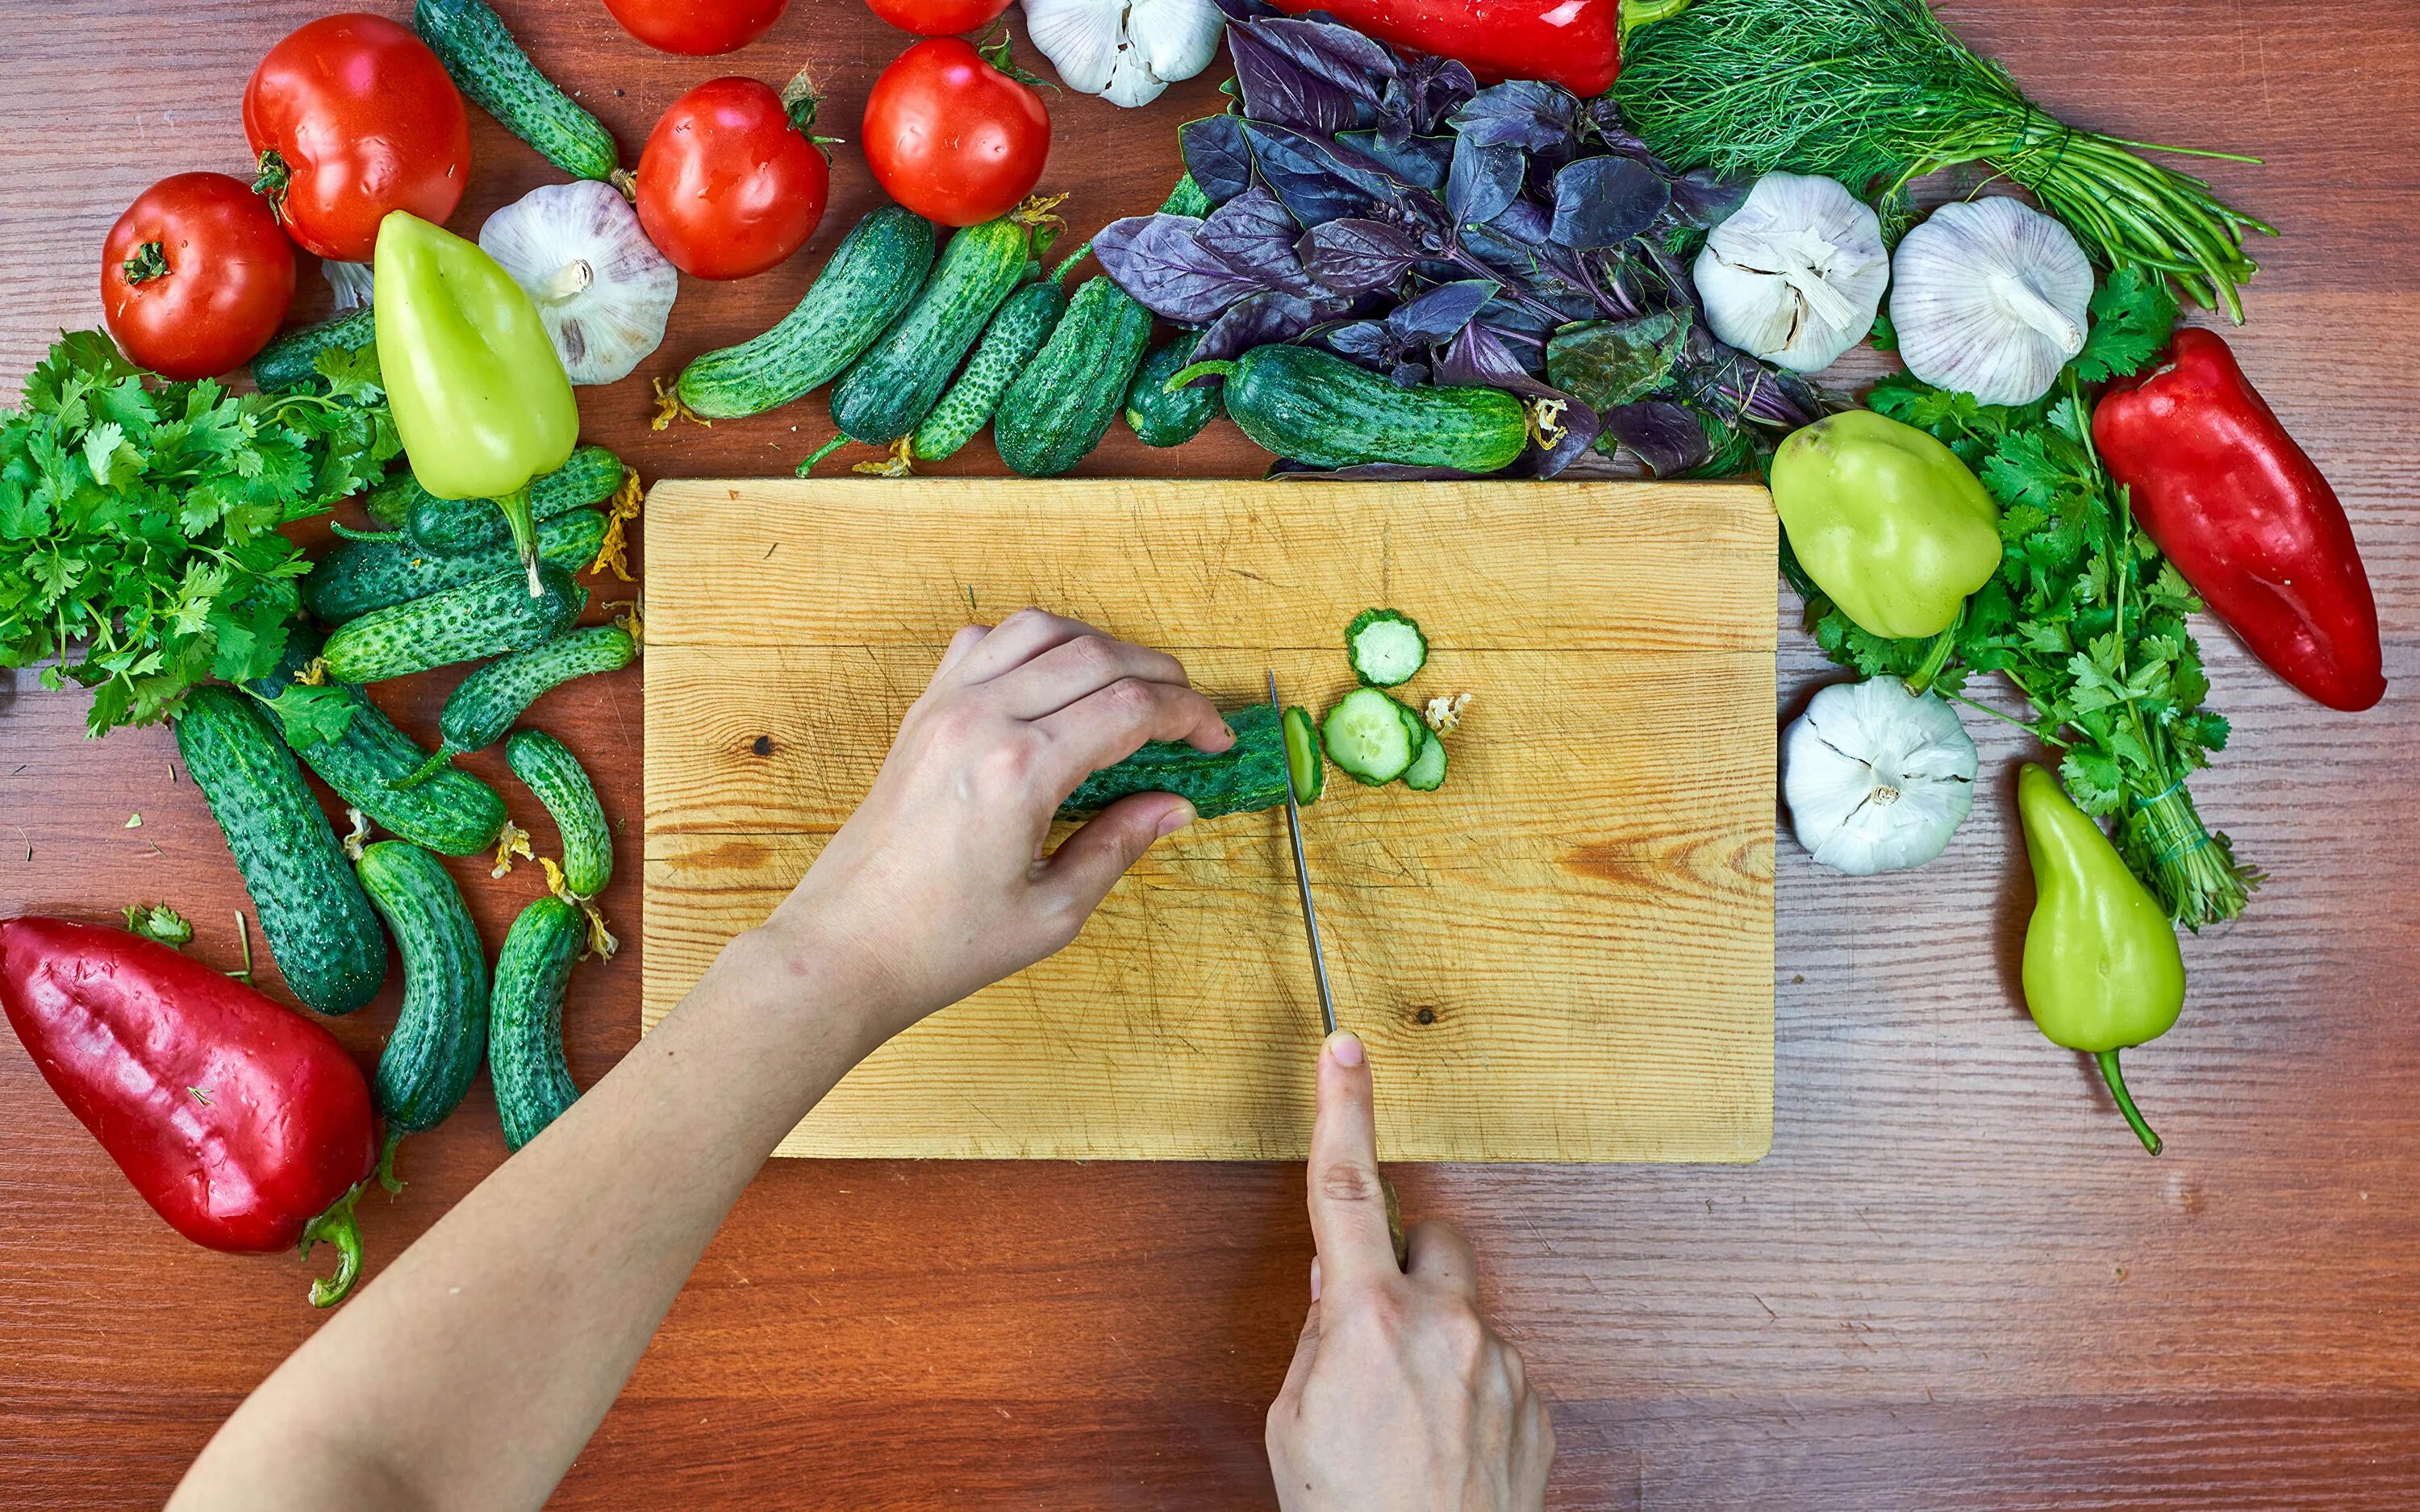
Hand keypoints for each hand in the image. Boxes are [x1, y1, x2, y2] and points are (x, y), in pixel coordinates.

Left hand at [760, 609, 1229, 1038]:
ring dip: (1100, 645)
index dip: (1190, 716)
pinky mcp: (922, 712)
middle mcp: (980, 719)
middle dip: (1161, 676)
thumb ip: (1119, 844)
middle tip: (1189, 715)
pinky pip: (984, 642)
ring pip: (1041, 629)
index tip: (1216, 741)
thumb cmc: (942, 943)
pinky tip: (1054, 681)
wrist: (847, 946)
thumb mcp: (1053, 911)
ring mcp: (945, 707)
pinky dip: (1033, 644)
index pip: (1132, 708)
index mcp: (1020, 770)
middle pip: (1097, 656)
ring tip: (1132, 685)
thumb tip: (1175, 806)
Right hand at [1267, 1032, 1553, 1510]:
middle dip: (1405, 1264)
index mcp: (1367, 1321)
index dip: (1344, 1109)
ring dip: (1439, 1342)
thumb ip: (1317, 1338)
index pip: (1345, 1189)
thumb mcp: (1293, 1420)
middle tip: (1375, 1325)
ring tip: (1409, 1420)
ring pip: (1468, 1314)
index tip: (1346, 1050)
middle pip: (1433, 1239)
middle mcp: (1447, 1328)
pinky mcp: (1539, 1407)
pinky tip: (1446, 1446)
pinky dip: (1472, 1391)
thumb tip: (1336, 1287)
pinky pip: (1500, 1368)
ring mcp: (1503, 1366)